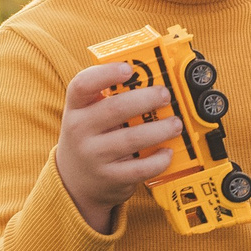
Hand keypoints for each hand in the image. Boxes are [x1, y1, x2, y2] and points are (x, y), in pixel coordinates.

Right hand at [55, 63, 183, 231]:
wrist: (75, 182)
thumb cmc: (90, 139)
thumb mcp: (87, 116)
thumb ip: (108, 98)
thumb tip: (148, 79)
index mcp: (76, 108)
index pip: (82, 84)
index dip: (106, 73)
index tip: (128, 68)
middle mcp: (80, 131)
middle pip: (115, 108)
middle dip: (147, 99)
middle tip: (165, 95)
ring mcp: (94, 156)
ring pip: (132, 139)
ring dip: (160, 129)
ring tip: (175, 123)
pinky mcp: (110, 178)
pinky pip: (140, 168)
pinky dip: (158, 160)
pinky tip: (167, 151)